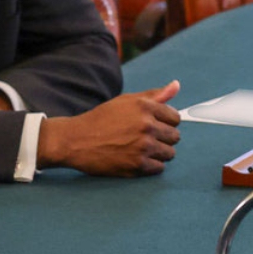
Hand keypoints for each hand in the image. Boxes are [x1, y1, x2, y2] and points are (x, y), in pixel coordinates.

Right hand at [38, 80, 181, 175]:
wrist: (76, 141)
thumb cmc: (100, 119)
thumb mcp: (125, 101)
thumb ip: (154, 95)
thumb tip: (176, 85)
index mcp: (145, 107)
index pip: (175, 118)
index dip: (164, 122)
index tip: (153, 125)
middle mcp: (146, 126)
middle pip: (175, 136)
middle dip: (162, 138)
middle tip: (143, 138)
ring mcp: (143, 146)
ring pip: (170, 153)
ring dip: (158, 153)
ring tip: (139, 148)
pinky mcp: (138, 165)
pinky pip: (159, 168)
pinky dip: (150, 165)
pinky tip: (135, 158)